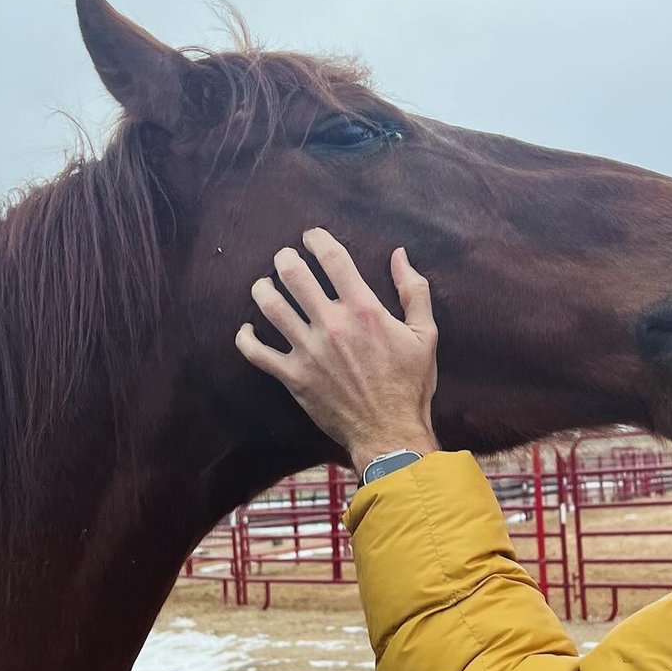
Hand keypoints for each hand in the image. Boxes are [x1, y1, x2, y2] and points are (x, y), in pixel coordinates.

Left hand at [235, 227, 439, 474]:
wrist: (390, 433)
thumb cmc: (410, 386)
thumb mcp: (426, 334)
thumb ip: (414, 291)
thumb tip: (400, 255)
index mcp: (364, 310)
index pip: (332, 258)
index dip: (316, 239)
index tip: (310, 237)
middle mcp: (332, 325)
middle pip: (294, 275)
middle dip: (285, 258)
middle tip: (284, 258)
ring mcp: (309, 351)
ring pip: (270, 306)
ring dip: (262, 288)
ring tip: (264, 285)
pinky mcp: (293, 377)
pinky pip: (256, 353)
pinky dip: (245, 337)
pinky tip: (247, 328)